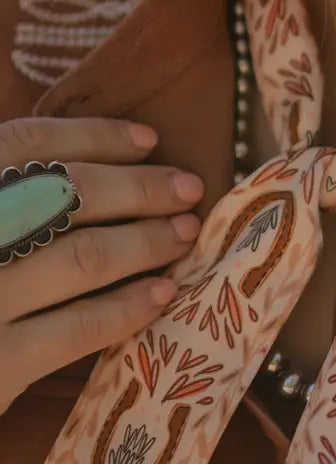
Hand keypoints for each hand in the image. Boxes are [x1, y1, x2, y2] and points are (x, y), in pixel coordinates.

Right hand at [0, 118, 203, 412]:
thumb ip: (9, 195)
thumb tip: (95, 166)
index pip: (27, 143)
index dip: (95, 136)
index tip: (150, 139)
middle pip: (68, 194)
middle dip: (141, 188)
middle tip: (189, 188)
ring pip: (84, 256)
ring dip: (147, 241)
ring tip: (185, 233)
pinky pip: (79, 327)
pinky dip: (128, 306)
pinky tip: (163, 293)